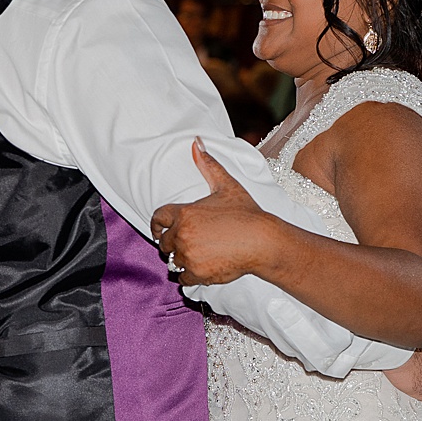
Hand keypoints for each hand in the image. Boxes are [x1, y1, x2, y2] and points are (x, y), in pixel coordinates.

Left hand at [150, 139, 273, 284]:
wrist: (264, 242)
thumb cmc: (246, 213)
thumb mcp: (227, 186)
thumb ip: (209, 165)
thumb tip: (195, 142)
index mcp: (184, 213)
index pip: (157, 219)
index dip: (158, 225)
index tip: (160, 230)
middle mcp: (182, 234)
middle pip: (164, 242)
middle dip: (173, 243)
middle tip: (187, 243)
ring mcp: (188, 255)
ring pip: (172, 260)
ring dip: (180, 259)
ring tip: (196, 256)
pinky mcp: (197, 273)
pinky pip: (182, 278)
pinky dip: (189, 276)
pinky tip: (200, 270)